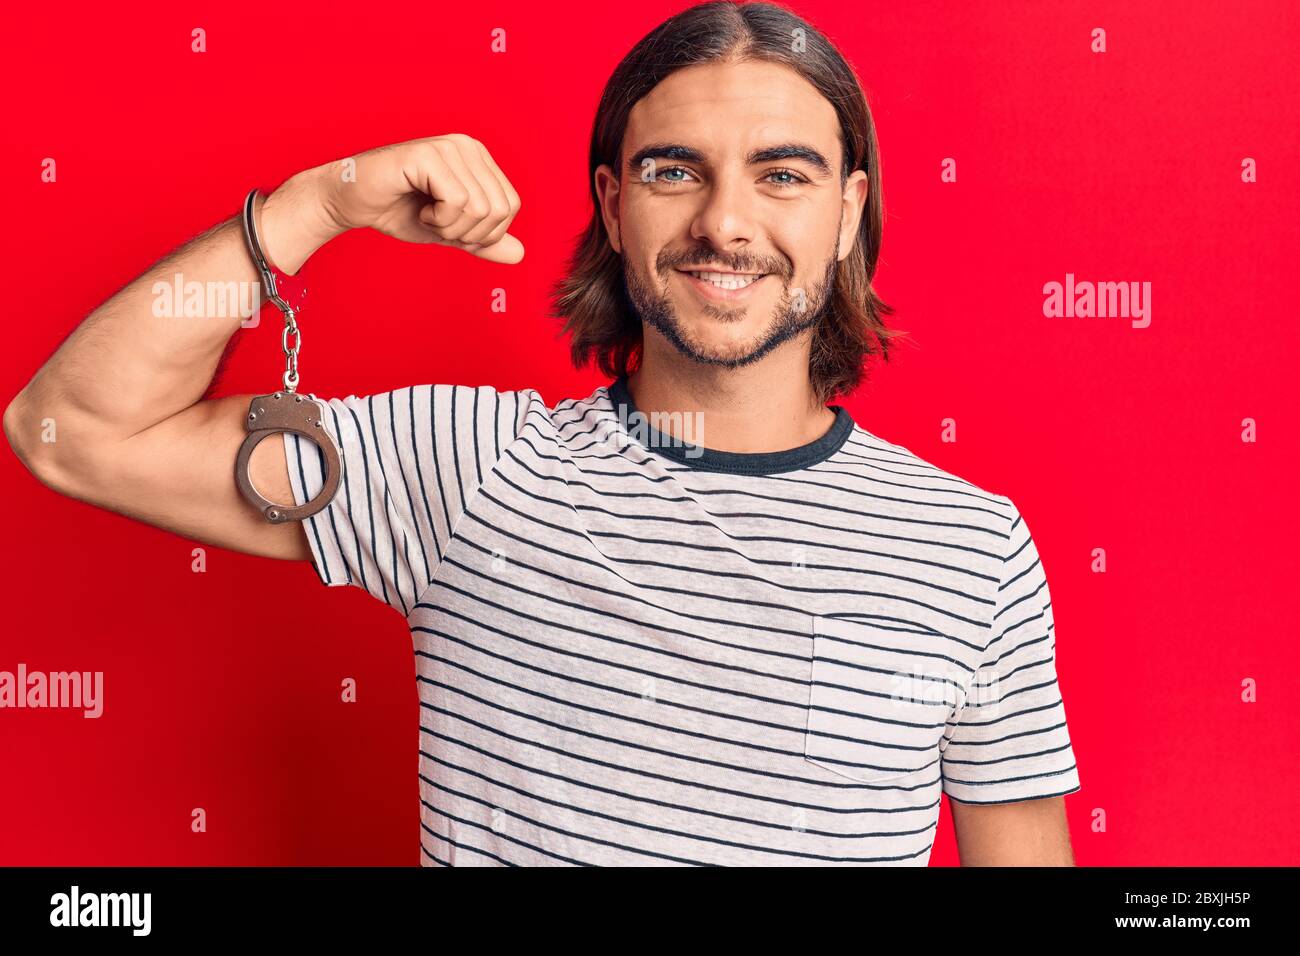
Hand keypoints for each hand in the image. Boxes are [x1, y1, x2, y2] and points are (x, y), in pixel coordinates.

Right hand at [311, 135, 523, 263]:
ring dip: (450, 227)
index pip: (510, 206)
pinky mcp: (428, 155)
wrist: (354, 204)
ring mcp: (449, 146)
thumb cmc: (400, 211)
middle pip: (499, 210)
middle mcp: (468, 146)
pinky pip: (458, 202)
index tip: (452, 226)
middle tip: (438, 223)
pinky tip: (419, 208)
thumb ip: (484, 241)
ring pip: (480, 208)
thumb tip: (519, 254)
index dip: (485, 232)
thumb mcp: (451, 232)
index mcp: (479, 159)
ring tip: (427, 214)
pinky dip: (439, 220)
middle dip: (469, 232)